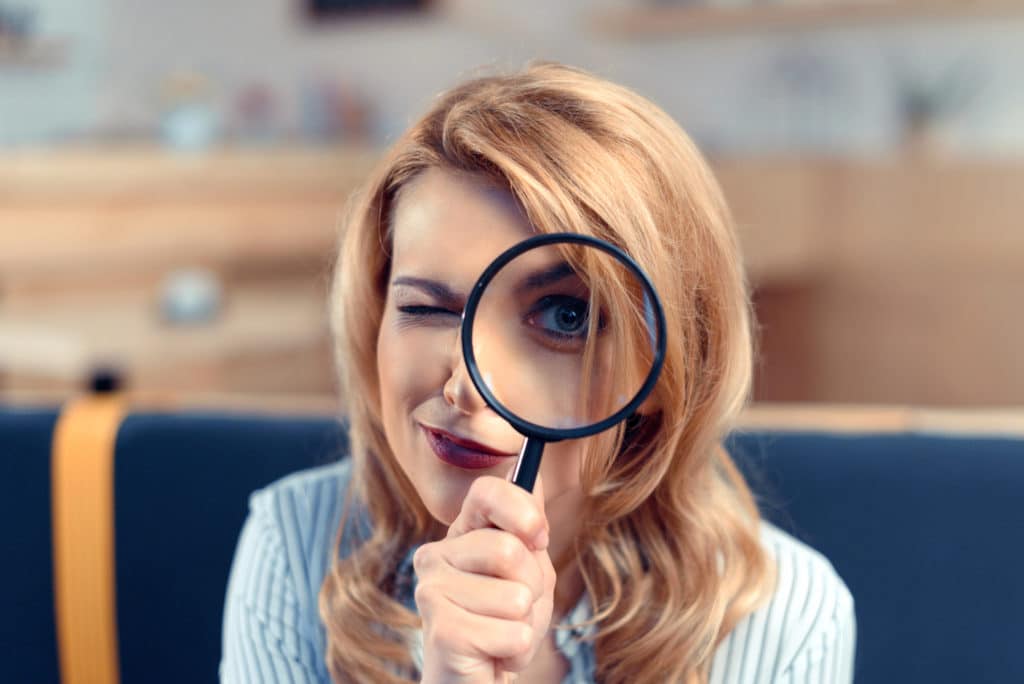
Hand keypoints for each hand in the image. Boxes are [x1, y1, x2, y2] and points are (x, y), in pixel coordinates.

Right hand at [414, 473, 554, 683]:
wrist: (477, 682)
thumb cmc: (503, 625)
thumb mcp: (528, 572)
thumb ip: (528, 530)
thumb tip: (534, 479)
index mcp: (460, 534)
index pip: (486, 492)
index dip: (522, 510)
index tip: (539, 538)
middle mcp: (436, 556)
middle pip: (509, 549)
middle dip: (533, 587)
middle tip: (516, 608)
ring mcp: (432, 592)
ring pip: (516, 596)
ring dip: (526, 623)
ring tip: (503, 633)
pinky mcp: (441, 632)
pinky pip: (512, 633)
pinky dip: (517, 650)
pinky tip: (496, 655)